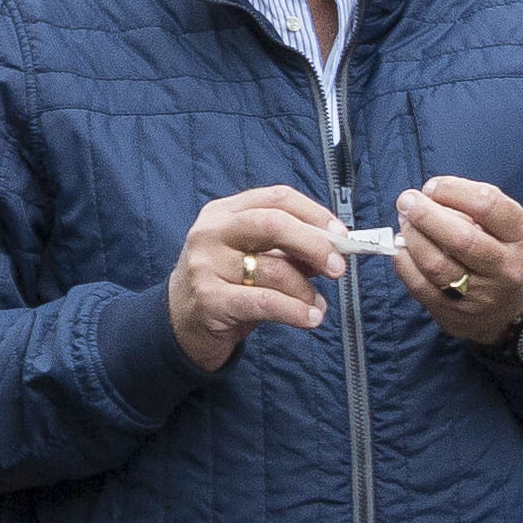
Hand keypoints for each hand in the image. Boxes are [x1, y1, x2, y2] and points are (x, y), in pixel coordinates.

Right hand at [167, 187, 347, 371]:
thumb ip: (291, 250)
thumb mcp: (254, 259)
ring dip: (307, 290)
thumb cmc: (226, 286)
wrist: (181, 324)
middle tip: (338, 267)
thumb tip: (336, 248)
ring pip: (274, 269)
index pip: (277, 198)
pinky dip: (296, 311)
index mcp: (225, 212)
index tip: (341, 235)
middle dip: (314, 244)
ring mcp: (206, 264)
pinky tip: (310, 318)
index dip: (315, 213)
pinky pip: (265, 302)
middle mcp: (212, 232)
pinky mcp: (209, 299)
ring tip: (318, 306)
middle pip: (274, 223)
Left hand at [390, 175, 522, 348]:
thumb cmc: (504, 252)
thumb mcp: (508, 224)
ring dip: (412, 237)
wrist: (515, 307)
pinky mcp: (455, 313)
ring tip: (406, 222)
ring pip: (436, 264)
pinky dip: (404, 261)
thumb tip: (429, 197)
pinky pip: (419, 285)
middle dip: (425, 214)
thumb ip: (475, 206)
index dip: (453, 190)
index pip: (487, 205)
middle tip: (407, 200)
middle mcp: (507, 269)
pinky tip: (402, 247)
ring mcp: (481, 296)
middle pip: (460, 239)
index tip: (433, 187)